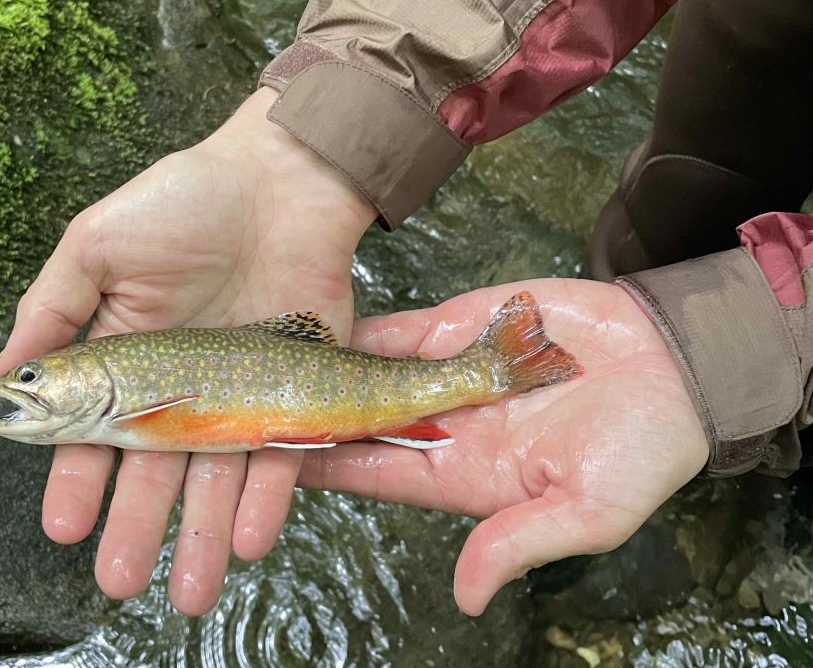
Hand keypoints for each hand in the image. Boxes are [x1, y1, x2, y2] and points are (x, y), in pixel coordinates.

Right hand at [0, 87, 375, 614]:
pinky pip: (282, 452)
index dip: (78, 479)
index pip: (95, 432)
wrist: (283, 180)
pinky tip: (249, 540)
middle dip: (137, 526)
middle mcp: (180, 385)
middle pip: (155, 469)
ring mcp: (239, 391)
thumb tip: (2, 374)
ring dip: (203, 535)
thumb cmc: (185, 201)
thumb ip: (53, 307)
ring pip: (218, 477)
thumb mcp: (99, 245)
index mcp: (127, 356)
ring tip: (191, 593)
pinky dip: (267, 496)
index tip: (64, 526)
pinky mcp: (296, 387)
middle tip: (121, 582)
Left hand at [298, 278, 708, 614]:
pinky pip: (403, 330)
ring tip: (263, 362)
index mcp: (465, 475)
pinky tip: (317, 326)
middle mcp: (445, 425)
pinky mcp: (464, 326)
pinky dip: (362, 332)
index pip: (378, 473)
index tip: (275, 460)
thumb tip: (468, 595)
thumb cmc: (643, 450)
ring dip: (324, 368)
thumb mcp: (587, 511)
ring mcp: (450, 372)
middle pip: (361, 421)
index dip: (329, 467)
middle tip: (245, 405)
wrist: (676, 365)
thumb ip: (520, 543)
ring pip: (371, 372)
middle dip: (309, 415)